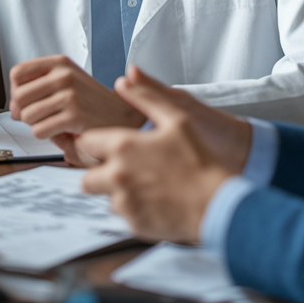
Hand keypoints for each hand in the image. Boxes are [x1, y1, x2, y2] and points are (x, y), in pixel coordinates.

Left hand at [8, 55, 145, 141]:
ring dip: (36, 125)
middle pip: (18, 97)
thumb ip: (40, 85)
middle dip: (22, 112)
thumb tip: (13, 105)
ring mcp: (69, 95)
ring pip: (27, 116)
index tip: (25, 101)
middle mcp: (64, 75)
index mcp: (60, 63)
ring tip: (53, 123)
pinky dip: (46, 135)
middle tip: (36, 118)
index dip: (16, 91)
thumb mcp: (68, 80)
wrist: (124, 115)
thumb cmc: (93, 101)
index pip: (17, 74)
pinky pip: (40, 130)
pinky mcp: (74, 116)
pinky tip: (61, 131)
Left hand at [79, 66, 249, 243]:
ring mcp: (124, 202)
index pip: (86, 144)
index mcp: (123, 147)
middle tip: (123, 168)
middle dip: (99, 172)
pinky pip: (124, 215)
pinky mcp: (134, 223)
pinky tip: (155, 200)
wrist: (218, 203)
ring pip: (106, 197)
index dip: (96, 144)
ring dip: (117, 191)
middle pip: (86, 178)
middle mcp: (117, 175)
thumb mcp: (177, 118)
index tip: (107, 146)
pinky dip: (134, 209)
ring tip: (146, 184)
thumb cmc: (200, 160)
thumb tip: (125, 79)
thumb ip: (146, 96)